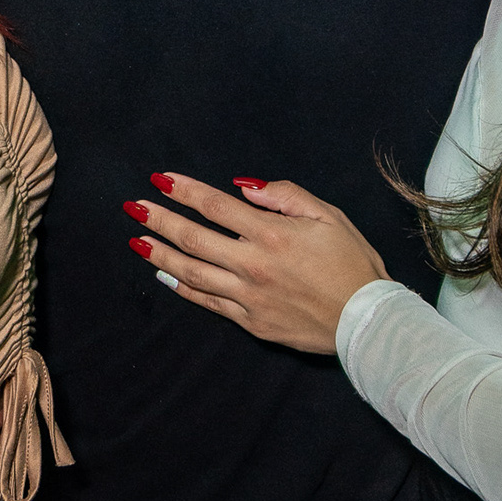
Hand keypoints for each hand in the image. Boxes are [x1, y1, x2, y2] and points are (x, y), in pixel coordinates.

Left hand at [126, 172, 387, 354]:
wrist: (368, 322)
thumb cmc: (353, 263)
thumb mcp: (330, 216)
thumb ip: (286, 196)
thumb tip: (244, 187)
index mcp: (272, 233)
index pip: (215, 205)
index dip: (184, 190)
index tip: (159, 179)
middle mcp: (253, 265)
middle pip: (193, 238)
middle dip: (159, 220)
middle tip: (133, 207)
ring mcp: (249, 297)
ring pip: (193, 273)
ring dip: (160, 255)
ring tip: (137, 241)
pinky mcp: (251, 322)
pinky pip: (209, 302)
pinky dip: (184, 288)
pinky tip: (165, 277)